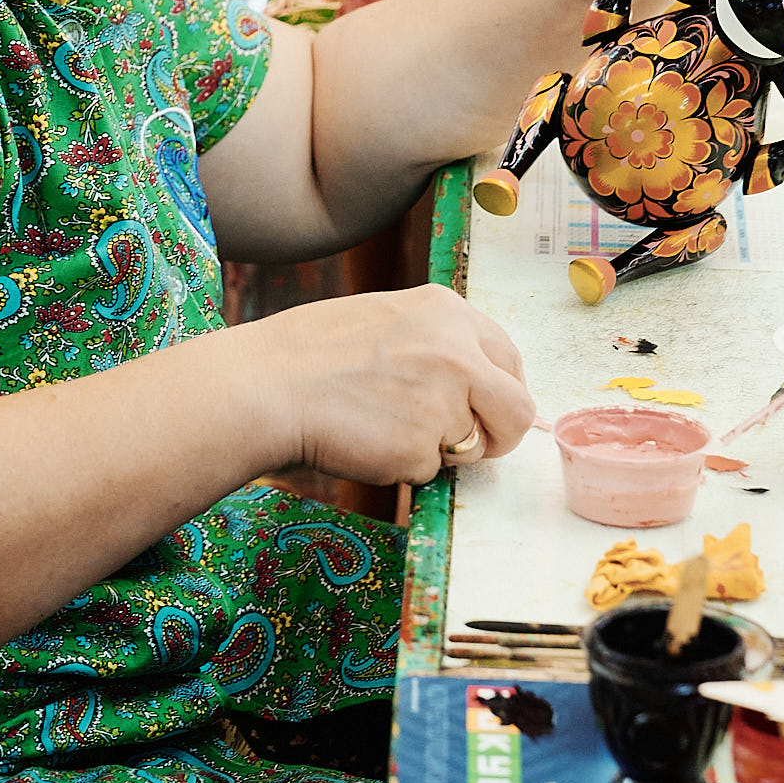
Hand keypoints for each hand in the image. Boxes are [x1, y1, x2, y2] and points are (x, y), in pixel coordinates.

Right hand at [230, 286, 535, 485]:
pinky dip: (402, 466)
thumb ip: (436, 343)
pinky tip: (365, 440)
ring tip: (382, 425)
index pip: (509, 358)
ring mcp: (445, 400)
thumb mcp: (386, 319)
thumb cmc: (311, 353)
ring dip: (437, 448)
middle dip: (496, 434)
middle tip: (462, 443)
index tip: (486, 410)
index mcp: (448, 311)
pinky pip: (429, 471)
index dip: (500, 393)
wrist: (266, 385)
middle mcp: (458, 351)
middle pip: (517, 410)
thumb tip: (473, 380)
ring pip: (471, 445)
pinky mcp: (423, 447)